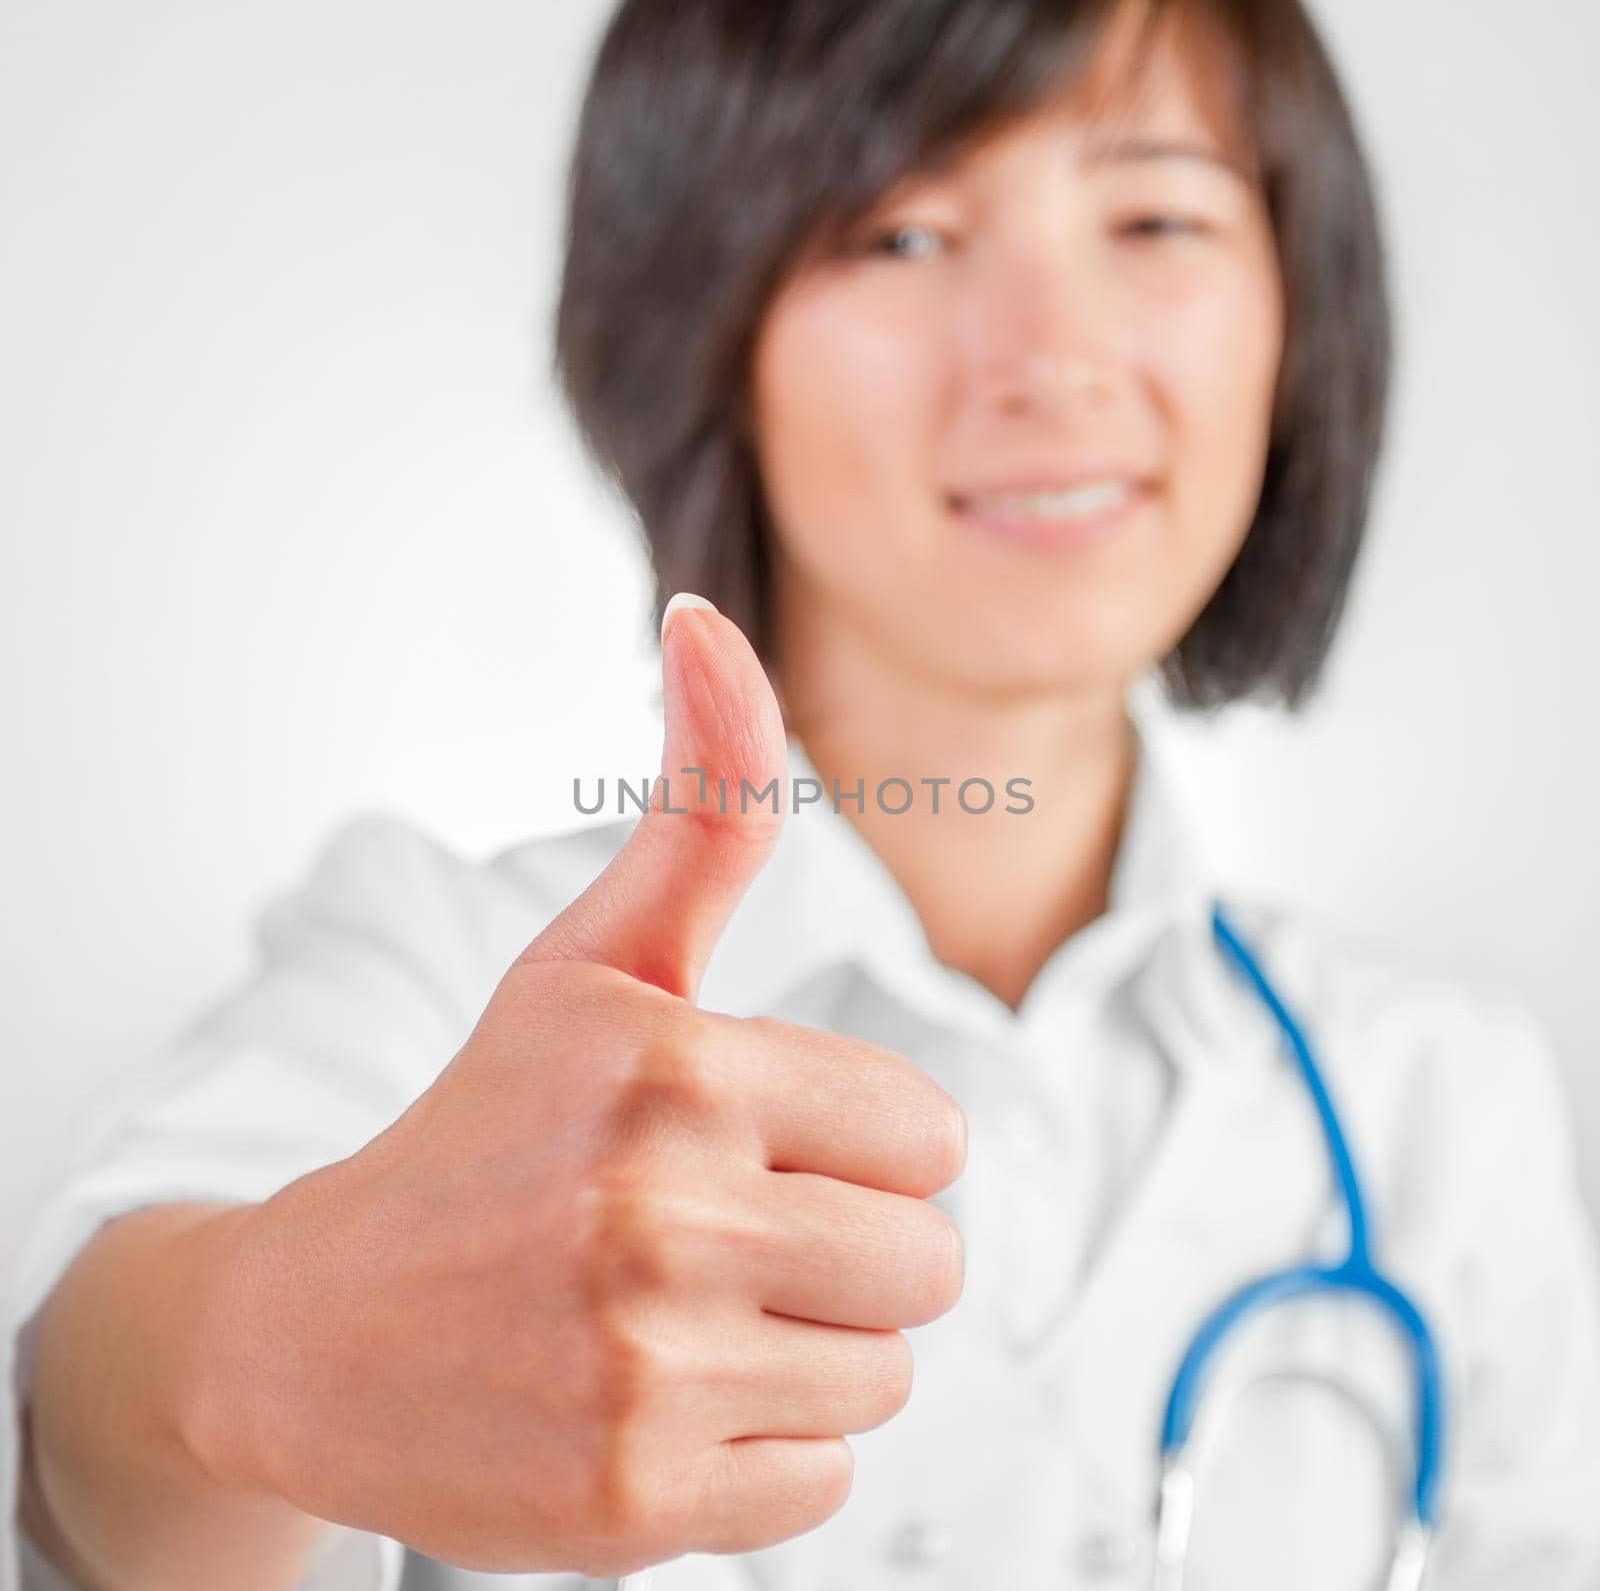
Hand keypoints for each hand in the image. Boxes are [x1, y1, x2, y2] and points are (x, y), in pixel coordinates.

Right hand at [186, 594, 968, 1577]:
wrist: (310, 1328)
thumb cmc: (487, 1127)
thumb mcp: (596, 961)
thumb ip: (700, 804)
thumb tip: (708, 620)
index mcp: (675, 1071)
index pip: (930, 1136)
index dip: (858, 1145)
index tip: (760, 1148)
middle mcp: (661, 1218)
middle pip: (927, 1262)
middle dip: (849, 1249)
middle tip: (725, 1240)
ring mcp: (647, 1371)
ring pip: (885, 1375)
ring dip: (807, 1350)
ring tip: (683, 1319)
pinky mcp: (636, 1504)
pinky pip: (822, 1482)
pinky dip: (761, 1451)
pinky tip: (657, 1401)